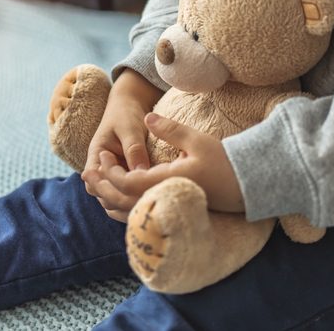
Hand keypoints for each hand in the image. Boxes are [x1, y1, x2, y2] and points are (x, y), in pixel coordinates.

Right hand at [81, 70, 162, 221]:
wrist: (130, 104)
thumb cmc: (127, 113)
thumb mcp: (130, 128)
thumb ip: (134, 149)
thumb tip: (141, 172)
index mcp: (97, 156)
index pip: (93, 182)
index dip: (109, 190)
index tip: (133, 190)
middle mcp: (103, 169)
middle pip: (104, 196)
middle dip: (122, 200)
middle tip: (147, 199)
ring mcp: (114, 175)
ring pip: (117, 199)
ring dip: (130, 202)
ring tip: (152, 199)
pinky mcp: (127, 177)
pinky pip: (129, 194)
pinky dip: (138, 198)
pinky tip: (154, 197)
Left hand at [86, 113, 245, 218]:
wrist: (246, 185)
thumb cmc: (224, 161)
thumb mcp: (197, 140)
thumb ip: (170, 129)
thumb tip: (148, 116)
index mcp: (169, 183)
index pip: (127, 183)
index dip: (109, 172)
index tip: (102, 155)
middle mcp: (166, 200)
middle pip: (122, 202)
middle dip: (101, 188)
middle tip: (87, 173)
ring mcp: (169, 209)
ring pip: (128, 213)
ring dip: (108, 200)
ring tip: (96, 185)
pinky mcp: (172, 212)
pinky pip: (139, 217)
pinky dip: (122, 209)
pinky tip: (115, 198)